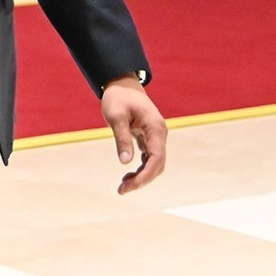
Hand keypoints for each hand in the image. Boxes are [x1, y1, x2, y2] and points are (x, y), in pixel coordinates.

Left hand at [101, 76, 166, 193]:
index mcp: (155, 127)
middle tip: (122, 190)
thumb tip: (124, 162)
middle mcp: (160, 134)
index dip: (146, 174)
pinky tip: (128, 176)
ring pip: (155, 163)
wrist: (122, 84)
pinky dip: (141, 168)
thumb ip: (121, 137)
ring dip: (142, 176)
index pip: (156, 157)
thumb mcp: (116, 116)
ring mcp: (156, 137)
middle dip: (142, 179)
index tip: (131, 185)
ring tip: (123, 187)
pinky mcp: (150, 138)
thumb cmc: (118, 97)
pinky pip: (149, 158)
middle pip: (158, 164)